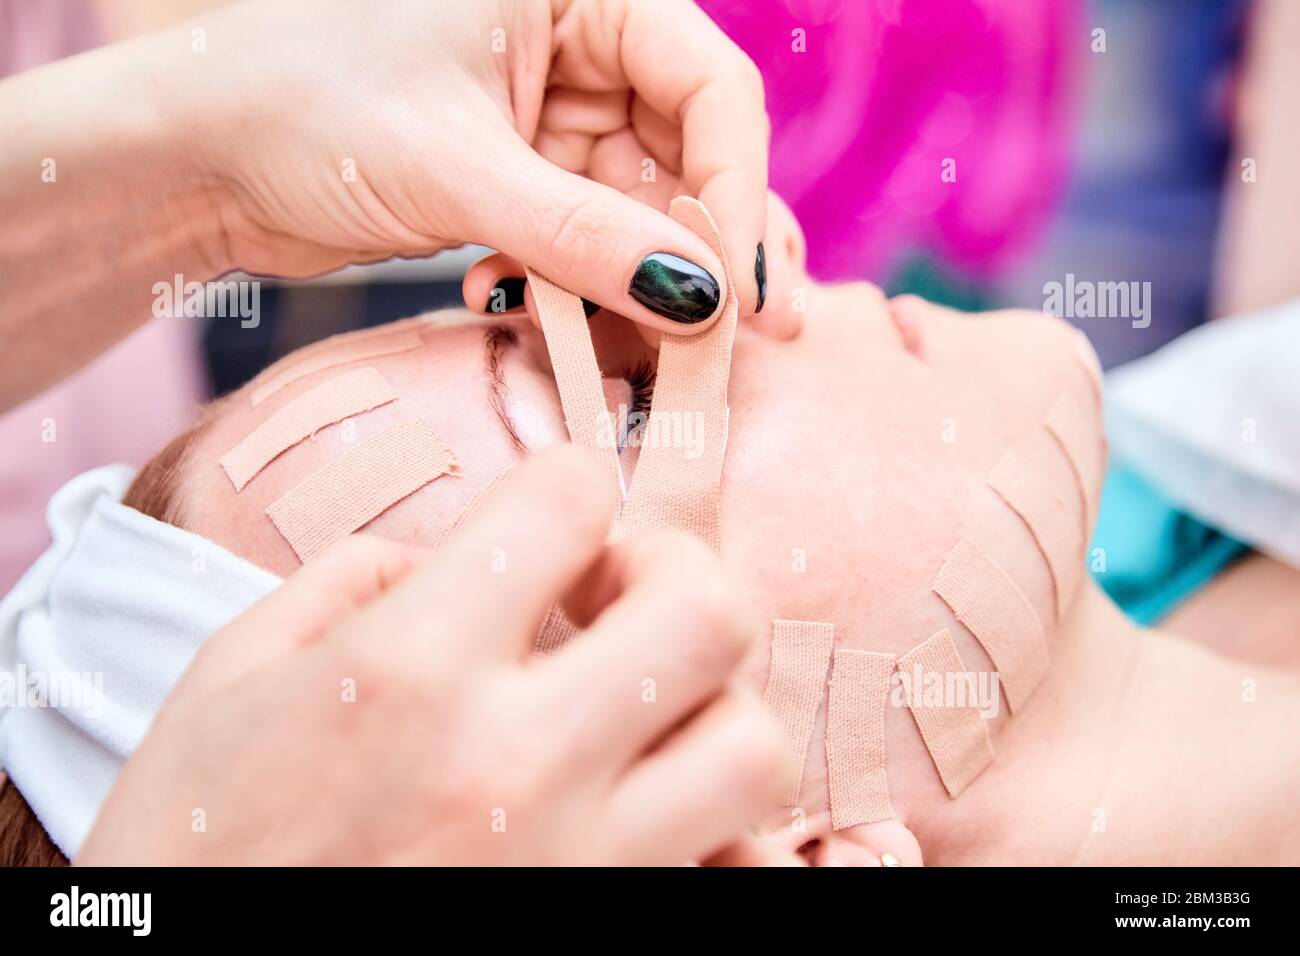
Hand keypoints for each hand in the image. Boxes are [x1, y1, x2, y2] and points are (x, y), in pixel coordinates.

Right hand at [77, 446, 791, 864]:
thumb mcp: (231, 676)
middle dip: (677, 575)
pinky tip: (667, 813)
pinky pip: (736, 872)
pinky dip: (729, 834)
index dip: (571, 487)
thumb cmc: (194, 842)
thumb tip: (452, 552)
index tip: (551, 529)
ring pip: (755, 748)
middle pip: (710, 609)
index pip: (573, 498)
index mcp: (408, 668)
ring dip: (713, 707)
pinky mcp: (602, 929)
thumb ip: (352, 578)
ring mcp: (573, 864)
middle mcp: (510, 762)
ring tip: (645, 713)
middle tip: (618, 605)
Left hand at [181, 0, 779, 332]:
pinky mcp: (517, 174)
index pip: (708, 83)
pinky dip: (567, 284)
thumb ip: (591, 238)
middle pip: (686, 152)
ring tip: (624, 347)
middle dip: (701, 250)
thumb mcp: (460, 170)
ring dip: (628, 282)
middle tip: (741, 338)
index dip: (734, 187)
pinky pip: (581, 238)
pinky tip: (512, 304)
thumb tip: (707, 302)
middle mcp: (576, 40)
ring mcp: (547, 112)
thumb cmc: (306, 110)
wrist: (196, 156)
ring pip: (636, 207)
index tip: (737, 285)